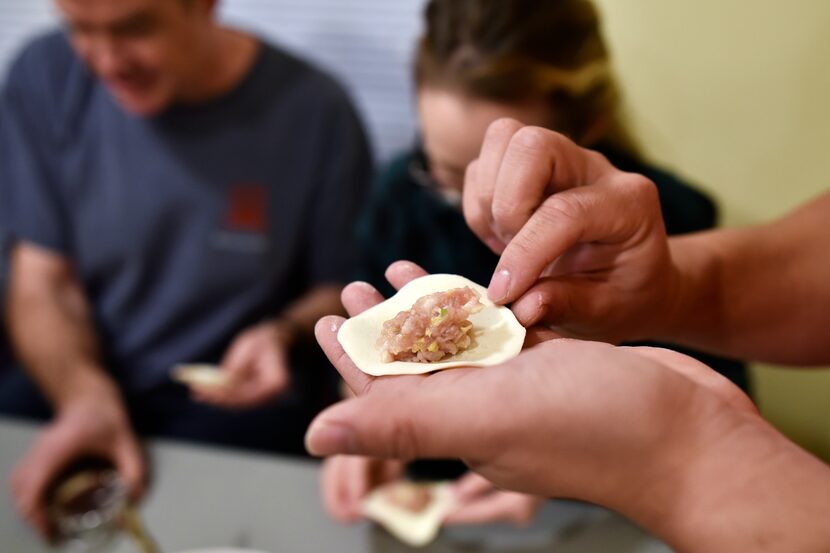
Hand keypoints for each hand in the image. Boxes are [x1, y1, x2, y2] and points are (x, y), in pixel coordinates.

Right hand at [9, 390, 143, 539]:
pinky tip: (46, 502)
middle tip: (52, 532)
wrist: (88, 394)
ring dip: (28, 505)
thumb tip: (134, 499)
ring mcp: (35, 450)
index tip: (50, 530)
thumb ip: (133, 470)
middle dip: (32, 515)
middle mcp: (40, 451)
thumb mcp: (126, 441)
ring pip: (17, 484)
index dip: (37, 514)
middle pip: (20, 490)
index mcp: (58, 449)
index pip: (34, 487)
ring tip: (48, 520)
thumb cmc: (106, 415)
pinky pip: (21, 478)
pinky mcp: (35, 453)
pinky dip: (28, 494)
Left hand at [193, 320, 293, 408]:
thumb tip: (220, 386)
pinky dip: (222, 395)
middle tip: (197, 393)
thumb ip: (235, 370)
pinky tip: (205, 392)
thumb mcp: (247, 349)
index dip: (225, 394)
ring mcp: (266, 398)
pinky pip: (237, 399)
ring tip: (198, 393)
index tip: (205, 390)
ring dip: (217, 399)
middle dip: (218, 398)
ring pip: (237, 403)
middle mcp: (274, 395)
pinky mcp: (257, 396)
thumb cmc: (261, 341)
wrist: (274, 340)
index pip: (247, 395)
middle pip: (241, 402)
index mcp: (276, 382)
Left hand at [304, 262, 767, 547]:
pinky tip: (472, 284)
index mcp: (458, 424)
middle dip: (383, 326)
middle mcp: (486, 409)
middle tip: (355, 287)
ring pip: (460, 344)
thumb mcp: (488, 416)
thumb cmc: (596, 428)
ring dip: (427, 310)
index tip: (325, 322)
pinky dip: (482, 307)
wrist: (691, 435)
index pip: (386, 391)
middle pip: (416, 364)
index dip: (350, 358)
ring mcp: (524, 388)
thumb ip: (403, 422)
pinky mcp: (559, 366)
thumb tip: (313, 436)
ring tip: (398, 272)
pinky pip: (506, 333)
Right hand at [463, 119, 677, 343]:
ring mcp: (559, 160)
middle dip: (506, 204)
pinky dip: (478, 206)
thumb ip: (566, 306)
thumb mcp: (606, 312)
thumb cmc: (623, 293)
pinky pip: (482, 167)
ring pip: (503, 139)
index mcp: (628, 203)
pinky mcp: (526, 168)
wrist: (630, 277)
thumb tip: (522, 307)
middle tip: (512, 249)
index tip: (504, 294)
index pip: (565, 211)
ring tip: (506, 244)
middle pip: (532, 145)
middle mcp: (593, 168)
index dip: (526, 252)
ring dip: (488, 200)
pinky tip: (501, 239)